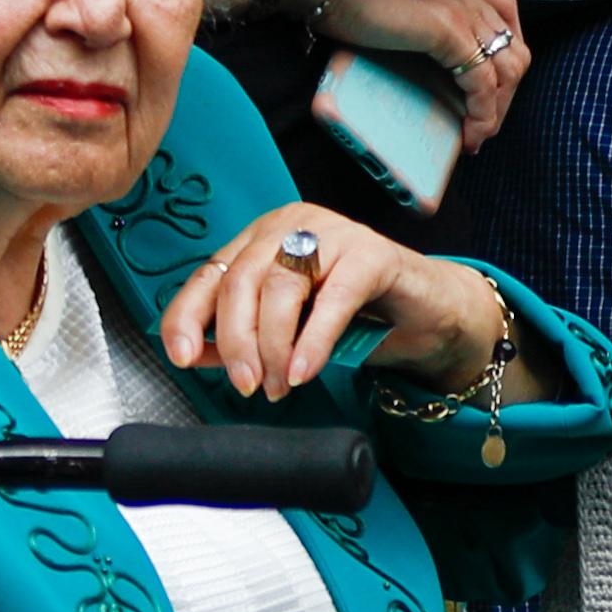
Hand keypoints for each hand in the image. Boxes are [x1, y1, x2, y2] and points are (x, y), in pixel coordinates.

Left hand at [161, 201, 518, 401]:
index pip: (210, 273)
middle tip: (245, 385)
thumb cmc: (359, 318)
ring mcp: (332, 233)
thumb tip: (198, 355)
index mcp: (263, 238)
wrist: (430, 313)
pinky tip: (304, 371)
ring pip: (280, 289)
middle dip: (236, 342)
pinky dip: (313, 341)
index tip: (182, 357)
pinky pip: (331, 299)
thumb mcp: (290, 329)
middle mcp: (292, 226)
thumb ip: (244, 336)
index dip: (188, 316)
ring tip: (279, 386)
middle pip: (241, 281)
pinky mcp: (371, 254)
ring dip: (273, 348)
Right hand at [302, 0, 531, 150]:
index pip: (507, 22)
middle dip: (505, 97)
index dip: (504, 65)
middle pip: (515, 52)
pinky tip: (468, 134)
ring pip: (508, 71)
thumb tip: (430, 66)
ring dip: (496, 112)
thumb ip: (425, 20)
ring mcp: (464, 8)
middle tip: (481, 128)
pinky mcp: (451, 30)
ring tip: (474, 136)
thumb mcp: (400, 3)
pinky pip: (483, 83)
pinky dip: (482, 115)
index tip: (486, 98)